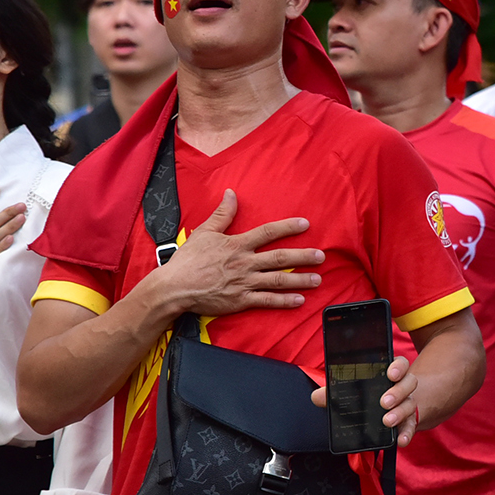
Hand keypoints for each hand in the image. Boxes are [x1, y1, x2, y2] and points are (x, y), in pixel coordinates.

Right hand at [159, 190, 323, 317]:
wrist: (174, 288)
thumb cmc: (188, 260)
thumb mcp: (204, 232)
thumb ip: (222, 214)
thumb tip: (231, 193)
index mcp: (237, 245)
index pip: (268, 232)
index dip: (288, 227)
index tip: (305, 225)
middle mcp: (245, 263)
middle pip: (280, 258)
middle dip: (303, 256)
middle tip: (321, 256)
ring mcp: (245, 283)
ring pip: (278, 280)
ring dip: (300, 280)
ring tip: (318, 279)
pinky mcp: (241, 300)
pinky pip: (267, 301)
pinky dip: (284, 301)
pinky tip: (299, 300)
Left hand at [309, 354, 421, 444]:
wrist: (384, 411)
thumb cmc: (367, 396)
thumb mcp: (352, 392)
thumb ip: (335, 392)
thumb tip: (317, 396)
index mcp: (389, 374)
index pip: (400, 364)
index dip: (397, 367)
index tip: (390, 373)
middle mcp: (402, 387)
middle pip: (409, 383)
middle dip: (397, 392)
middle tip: (384, 402)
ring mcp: (407, 404)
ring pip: (410, 404)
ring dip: (400, 412)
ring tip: (387, 421)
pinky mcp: (408, 421)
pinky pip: (411, 426)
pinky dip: (407, 433)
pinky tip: (400, 440)